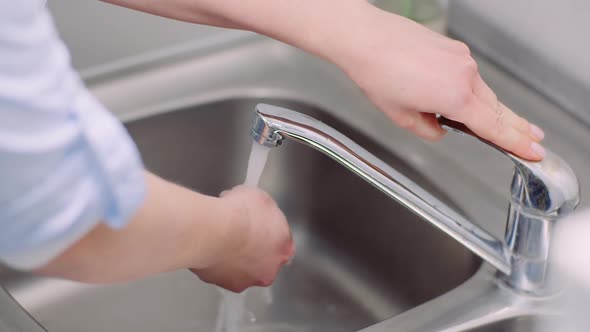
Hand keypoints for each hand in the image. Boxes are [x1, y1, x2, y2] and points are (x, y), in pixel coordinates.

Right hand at [191, 186, 293, 292]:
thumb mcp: (259, 198)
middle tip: (239, 233)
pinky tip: (210, 249)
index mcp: (284, 247)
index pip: (280, 242)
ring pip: (243, 269)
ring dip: (235, 258)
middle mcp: (270, 269)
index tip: (256, 224)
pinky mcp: (226, 285)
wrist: (215, 231)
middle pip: (264, 260)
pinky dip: (218, 263)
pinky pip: (223, 273)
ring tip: (221, 240)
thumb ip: (262, 210)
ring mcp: (248, 280)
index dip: (267, 232)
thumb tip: (252, 209)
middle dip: (253, 249)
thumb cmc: (241, 214)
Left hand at [329, 5, 545, 159]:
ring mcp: (461, 58)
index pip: (493, 127)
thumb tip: (440, 129)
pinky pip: (467, 74)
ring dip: (487, 107)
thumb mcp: (401, 116)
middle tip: (533, 138)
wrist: (366, 38)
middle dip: (515, 126)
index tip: (533, 151)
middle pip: (496, 108)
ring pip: (481, 90)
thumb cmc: (378, 74)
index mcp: (456, 97)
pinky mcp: (453, 47)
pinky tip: (454, 96)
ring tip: (500, 124)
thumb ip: (428, 129)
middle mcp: (465, 75)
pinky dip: (467, 88)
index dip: (515, 142)